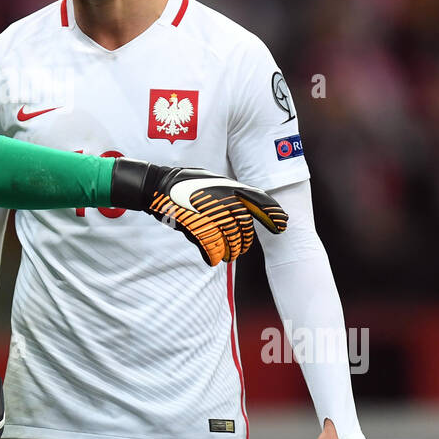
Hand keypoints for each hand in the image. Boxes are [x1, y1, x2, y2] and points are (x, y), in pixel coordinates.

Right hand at [110, 160, 288, 265]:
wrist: (157, 185)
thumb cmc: (185, 183)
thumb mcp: (211, 179)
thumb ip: (231, 190)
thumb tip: (251, 204)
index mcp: (228, 186)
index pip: (259, 200)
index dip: (272, 214)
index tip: (282, 226)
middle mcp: (222, 199)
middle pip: (244, 227)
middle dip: (244, 241)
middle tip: (240, 248)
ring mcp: (209, 213)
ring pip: (231, 240)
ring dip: (231, 252)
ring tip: (228, 255)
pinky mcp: (196, 226)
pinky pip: (212, 248)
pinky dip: (214, 256)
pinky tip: (212, 259)